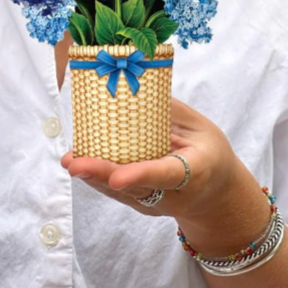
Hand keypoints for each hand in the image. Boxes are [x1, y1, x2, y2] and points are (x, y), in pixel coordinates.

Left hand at [61, 98, 242, 221]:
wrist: (217, 194)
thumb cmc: (208, 151)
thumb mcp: (200, 127)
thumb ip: (169, 111)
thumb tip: (133, 84)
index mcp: (194, 172)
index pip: (165, 174)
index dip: (140, 175)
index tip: (117, 178)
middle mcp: (173, 194)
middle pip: (135, 188)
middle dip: (103, 175)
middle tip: (75, 164)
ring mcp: (156, 203)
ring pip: (122, 192)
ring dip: (93, 177)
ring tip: (70, 161)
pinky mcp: (142, 203)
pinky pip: (117, 191)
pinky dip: (97, 177)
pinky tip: (77, 163)